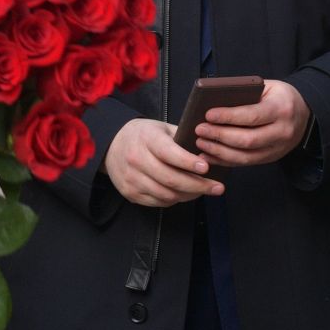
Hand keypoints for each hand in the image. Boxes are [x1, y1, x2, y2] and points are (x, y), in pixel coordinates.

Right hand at [105, 118, 224, 206]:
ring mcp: (132, 179)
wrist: (112, 145)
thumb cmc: (143, 135)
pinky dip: (175, 199)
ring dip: (189, 195)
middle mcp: (137, 160)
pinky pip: (158, 202)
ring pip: (166, 194)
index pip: (169, 153)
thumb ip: (182, 137)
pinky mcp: (130, 194)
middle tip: (217, 188)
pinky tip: (184, 193)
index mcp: (147, 139)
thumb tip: (207, 149)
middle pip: (171, 179)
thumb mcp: (161, 128)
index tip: (206, 168)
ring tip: (204, 191)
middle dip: (198, 186)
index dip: (188, 162)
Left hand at [195, 80, 311, 167]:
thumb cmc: (279, 96)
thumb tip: (214, 102)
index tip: (208, 115)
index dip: (228, 117)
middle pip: (247, 140)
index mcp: (281, 109)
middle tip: (200, 130)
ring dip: (219, 152)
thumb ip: (246, 94)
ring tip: (201, 143)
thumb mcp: (268, 87)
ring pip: (245, 157)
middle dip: (220, 136)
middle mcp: (282, 132)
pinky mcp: (271, 158)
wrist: (305, 113)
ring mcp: (278, 149)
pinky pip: (245, 163)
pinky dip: (225, 161)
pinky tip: (209, 156)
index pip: (252, 116)